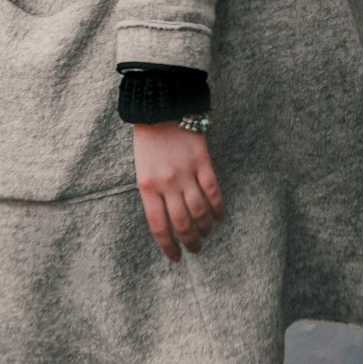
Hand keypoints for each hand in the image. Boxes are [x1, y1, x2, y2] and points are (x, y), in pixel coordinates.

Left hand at [133, 122, 225, 260]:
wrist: (161, 106)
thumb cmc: (148, 138)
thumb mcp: (143, 168)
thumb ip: (154, 192)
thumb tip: (167, 218)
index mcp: (147, 186)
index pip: (159, 227)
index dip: (169, 246)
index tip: (176, 258)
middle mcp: (167, 184)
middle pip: (182, 223)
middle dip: (190, 241)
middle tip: (196, 249)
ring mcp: (186, 173)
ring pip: (200, 211)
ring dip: (206, 227)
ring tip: (208, 233)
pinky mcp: (202, 162)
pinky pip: (213, 191)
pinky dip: (218, 207)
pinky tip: (220, 215)